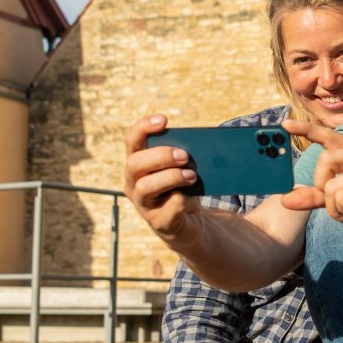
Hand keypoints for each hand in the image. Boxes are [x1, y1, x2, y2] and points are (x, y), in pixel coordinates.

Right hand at [123, 115, 203, 250]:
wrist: (191, 222)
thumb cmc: (185, 187)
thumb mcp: (184, 167)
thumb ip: (186, 153)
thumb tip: (210, 143)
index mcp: (138, 163)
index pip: (132, 140)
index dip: (143, 127)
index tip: (164, 120)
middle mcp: (133, 183)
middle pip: (135, 163)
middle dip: (160, 156)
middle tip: (184, 155)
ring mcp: (144, 204)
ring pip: (145, 187)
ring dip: (171, 177)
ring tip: (192, 176)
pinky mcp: (158, 222)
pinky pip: (167, 209)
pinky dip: (181, 201)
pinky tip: (192, 199)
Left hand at [279, 119, 342, 243]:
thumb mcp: (338, 198)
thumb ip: (313, 195)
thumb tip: (285, 199)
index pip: (329, 136)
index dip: (307, 129)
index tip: (285, 125)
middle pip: (325, 158)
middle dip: (321, 183)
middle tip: (333, 197)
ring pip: (331, 185)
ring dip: (333, 206)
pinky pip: (341, 200)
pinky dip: (342, 214)